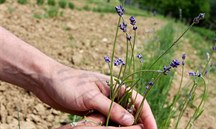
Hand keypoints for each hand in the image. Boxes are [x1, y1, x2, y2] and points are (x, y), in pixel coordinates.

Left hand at [32, 64, 156, 128]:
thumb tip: (131, 120)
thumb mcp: (90, 96)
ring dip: (122, 126)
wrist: (48, 82)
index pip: (137, 100)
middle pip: (131, 110)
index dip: (147, 115)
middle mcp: (112, 94)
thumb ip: (111, 108)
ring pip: (119, 117)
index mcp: (114, 85)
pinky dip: (110, 127)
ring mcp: (103, 102)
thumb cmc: (68, 84)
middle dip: (138, 123)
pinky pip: (106, 120)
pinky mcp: (94, 109)